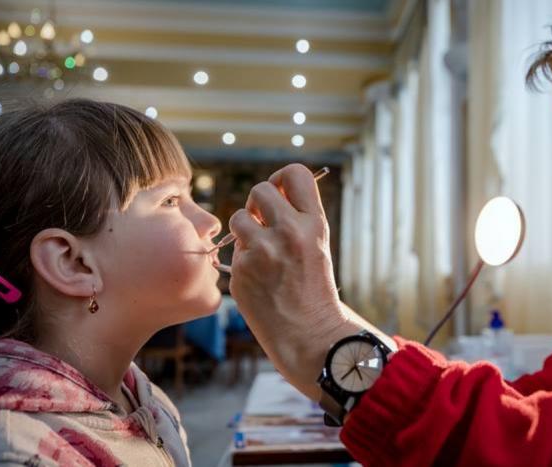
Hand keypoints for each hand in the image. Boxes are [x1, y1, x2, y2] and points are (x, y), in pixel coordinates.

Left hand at [228, 164, 359, 399]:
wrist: (309, 333)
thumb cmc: (313, 289)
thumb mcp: (318, 246)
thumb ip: (297, 217)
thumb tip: (270, 191)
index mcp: (314, 224)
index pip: (295, 174)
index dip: (281, 178)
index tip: (278, 191)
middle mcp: (290, 232)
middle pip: (260, 190)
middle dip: (257, 204)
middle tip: (262, 222)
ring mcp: (263, 251)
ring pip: (238, 218)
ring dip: (244, 231)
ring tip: (260, 253)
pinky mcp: (241, 269)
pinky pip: (233, 250)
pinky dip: (241, 260)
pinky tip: (258, 278)